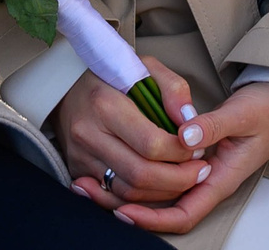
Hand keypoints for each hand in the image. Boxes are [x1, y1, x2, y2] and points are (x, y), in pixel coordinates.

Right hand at [57, 58, 207, 210]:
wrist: (68, 88)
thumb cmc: (113, 77)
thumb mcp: (144, 67)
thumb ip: (173, 88)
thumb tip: (190, 121)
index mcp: (106, 104)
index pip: (151, 144)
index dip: (181, 152)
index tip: (198, 148)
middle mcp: (88, 134)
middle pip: (140, 174)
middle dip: (178, 179)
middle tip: (200, 171)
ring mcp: (80, 157)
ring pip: (128, 193)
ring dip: (163, 193)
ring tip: (185, 179)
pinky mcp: (78, 172)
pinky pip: (113, 198)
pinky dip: (141, 201)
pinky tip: (160, 189)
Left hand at [93, 79, 268, 233]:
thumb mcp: (244, 113)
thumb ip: (213, 125)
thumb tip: (184, 138)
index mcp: (221, 177)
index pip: (184, 214)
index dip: (152, 219)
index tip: (123, 210)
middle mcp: (208, 179)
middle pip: (164, 210)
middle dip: (128, 208)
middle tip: (93, 193)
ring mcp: (200, 168)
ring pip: (159, 193)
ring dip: (127, 190)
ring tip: (93, 181)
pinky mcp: (193, 154)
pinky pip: (162, 172)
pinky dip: (138, 169)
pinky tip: (116, 159)